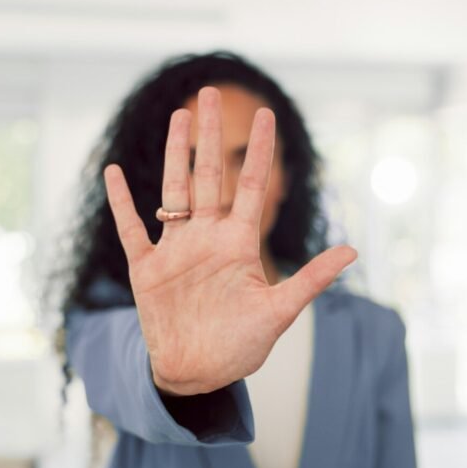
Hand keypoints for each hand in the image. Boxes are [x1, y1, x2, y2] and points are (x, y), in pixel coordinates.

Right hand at [104, 86, 356, 395]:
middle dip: (210, 135)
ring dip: (175, 154)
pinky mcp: (146, 270)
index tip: (267, 114)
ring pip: (174, 191)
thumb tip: (353, 251)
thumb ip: (311, 279)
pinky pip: (131, 230)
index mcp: (238, 244)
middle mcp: (207, 238)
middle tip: (209, 93)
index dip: (259, 150)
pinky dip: (122, 204)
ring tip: (178, 117)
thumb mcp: (279, 312)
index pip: (250, 186)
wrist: (198, 374)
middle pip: (209, 175)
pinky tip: (113, 173)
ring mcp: (176, 251)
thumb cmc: (240, 346)